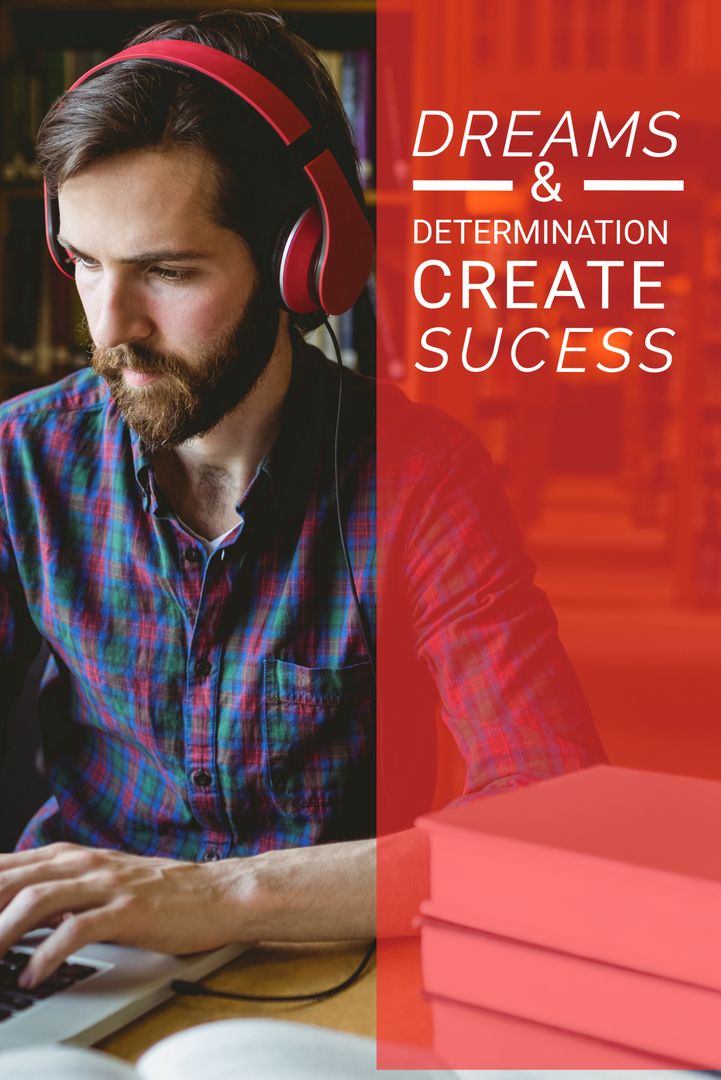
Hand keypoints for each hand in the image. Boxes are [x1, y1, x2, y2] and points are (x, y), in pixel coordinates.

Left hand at [0, 843, 255, 987]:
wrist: (217, 893)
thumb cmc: (158, 893)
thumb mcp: (97, 881)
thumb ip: (54, 889)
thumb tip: (8, 910)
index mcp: (68, 856)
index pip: (3, 868)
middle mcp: (82, 863)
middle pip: (10, 881)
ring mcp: (105, 884)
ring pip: (35, 900)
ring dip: (0, 932)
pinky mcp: (127, 909)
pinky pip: (77, 929)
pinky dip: (48, 954)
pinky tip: (32, 975)